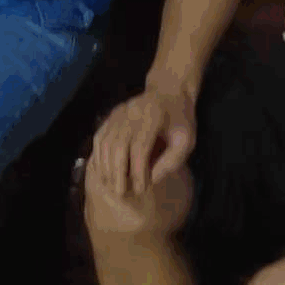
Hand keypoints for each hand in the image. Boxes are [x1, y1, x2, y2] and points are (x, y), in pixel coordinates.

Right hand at [85, 86, 195, 201]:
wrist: (168, 92)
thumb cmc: (180, 119)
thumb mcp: (186, 140)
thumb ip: (171, 161)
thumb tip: (150, 180)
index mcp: (153, 116)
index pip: (140, 146)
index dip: (138, 170)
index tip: (141, 189)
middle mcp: (131, 112)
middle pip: (117, 145)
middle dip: (117, 171)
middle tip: (120, 193)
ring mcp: (118, 112)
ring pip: (105, 141)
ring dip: (106, 165)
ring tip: (111, 185)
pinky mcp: (111, 115)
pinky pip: (100, 136)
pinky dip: (99, 155)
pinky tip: (103, 170)